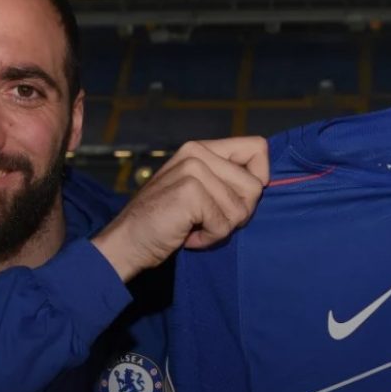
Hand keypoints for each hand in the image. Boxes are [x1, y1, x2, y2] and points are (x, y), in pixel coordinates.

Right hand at [92, 137, 269, 281]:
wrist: (126, 242)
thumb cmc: (165, 222)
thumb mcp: (198, 191)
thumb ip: (225, 179)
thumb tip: (264, 181)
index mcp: (201, 148)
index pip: (258, 148)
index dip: (259, 178)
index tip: (237, 199)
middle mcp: (197, 152)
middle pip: (255, 185)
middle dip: (238, 213)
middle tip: (208, 220)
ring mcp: (193, 169)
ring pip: (242, 208)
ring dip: (221, 228)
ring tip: (194, 227)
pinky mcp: (190, 191)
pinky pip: (224, 224)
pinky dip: (209, 238)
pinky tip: (188, 235)